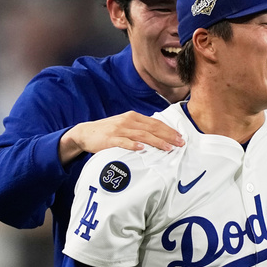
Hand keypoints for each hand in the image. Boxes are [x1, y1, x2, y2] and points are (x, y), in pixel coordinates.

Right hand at [59, 111, 184, 163]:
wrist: (86, 133)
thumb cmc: (108, 131)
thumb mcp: (125, 125)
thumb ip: (139, 128)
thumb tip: (157, 134)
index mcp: (133, 117)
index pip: (155, 123)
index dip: (168, 130)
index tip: (180, 137)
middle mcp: (128, 121)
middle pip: (152, 128)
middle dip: (167, 136)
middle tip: (180, 143)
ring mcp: (119, 130)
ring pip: (141, 135)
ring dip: (156, 141)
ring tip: (167, 148)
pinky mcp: (110, 139)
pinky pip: (124, 142)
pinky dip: (133, 145)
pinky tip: (142, 149)